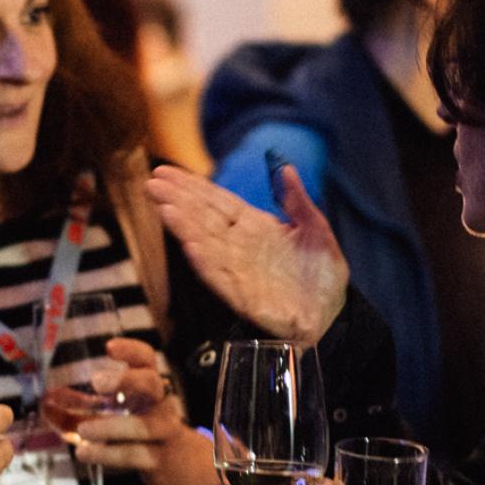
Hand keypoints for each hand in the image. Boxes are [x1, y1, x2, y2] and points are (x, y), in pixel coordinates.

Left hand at [74, 337, 218, 484]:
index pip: (148, 361)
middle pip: (152, 385)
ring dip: (111, 427)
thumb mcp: (125, 413)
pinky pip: (136, 455)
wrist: (185, 469)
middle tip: (97, 382)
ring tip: (83, 431)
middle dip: (126, 380)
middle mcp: (161, 405)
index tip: (109, 347)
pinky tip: (85, 454)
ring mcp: (164, 433)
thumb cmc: (146, 434)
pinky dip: (109, 454)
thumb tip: (48, 402)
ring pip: (144, 426)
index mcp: (150, 388)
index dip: (132, 351)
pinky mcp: (160, 460)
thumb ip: (91, 407)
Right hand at [144, 163, 347, 345]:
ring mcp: (238, 271)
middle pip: (202, 218)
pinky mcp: (243, 296)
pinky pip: (220, 277)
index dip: (192, 186)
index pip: (216, 202)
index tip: (167, 172)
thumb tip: (286, 168)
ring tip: (165, 207)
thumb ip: (298, 201)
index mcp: (253, 227)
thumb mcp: (316, 230)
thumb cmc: (322, 276)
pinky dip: (205, 260)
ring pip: (205, 244)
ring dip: (184, 227)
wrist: (331, 316)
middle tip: (153, 182)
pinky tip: (190, 245)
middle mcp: (239, 246)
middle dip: (178, 200)